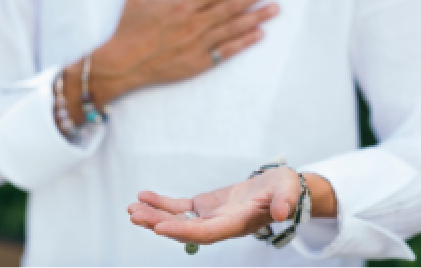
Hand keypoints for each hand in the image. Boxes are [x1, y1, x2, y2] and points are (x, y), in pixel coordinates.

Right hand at [63, 0, 279, 118]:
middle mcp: (194, 23)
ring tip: (275, 8)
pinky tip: (259, 34)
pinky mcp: (199, 63)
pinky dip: (244, 43)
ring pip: (233, 27)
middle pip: (232, 5)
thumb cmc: (130, 30)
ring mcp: (198, 44)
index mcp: (182, 5)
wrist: (123, 64)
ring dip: (257, 17)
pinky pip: (226, 51)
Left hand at [127, 167, 302, 244]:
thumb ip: (284, 202)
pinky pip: (180, 207)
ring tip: (132, 209)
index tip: (160, 228)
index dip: (184, 232)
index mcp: (238, 224)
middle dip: (159, 224)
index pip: (208, 232)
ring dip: (155, 215)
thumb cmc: (284, 189)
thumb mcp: (288, 191)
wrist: (278, 188)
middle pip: (186, 229)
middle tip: (135, 216)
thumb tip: (282, 212)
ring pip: (179, 220)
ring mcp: (210, 216)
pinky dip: (163, 203)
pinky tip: (145, 196)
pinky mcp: (205, 206)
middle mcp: (220, 225)